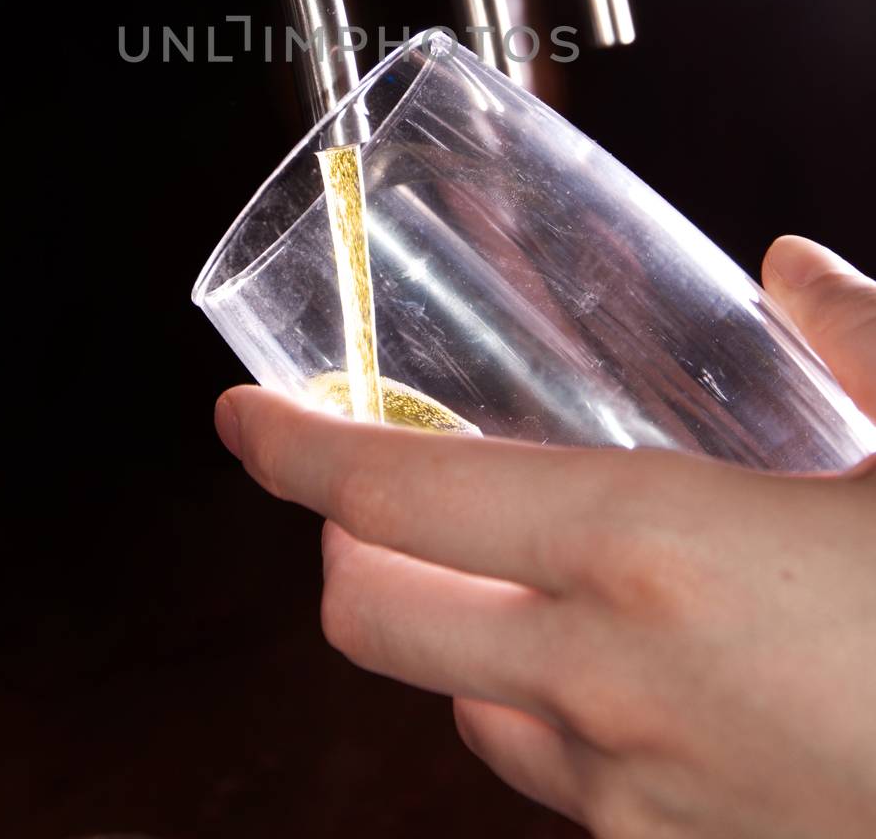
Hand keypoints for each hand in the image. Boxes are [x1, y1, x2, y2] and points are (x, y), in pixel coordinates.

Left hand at [213, 235, 875, 836]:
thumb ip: (860, 337)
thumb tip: (795, 269)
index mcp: (649, 549)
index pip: (394, 494)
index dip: (293, 449)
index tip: (242, 419)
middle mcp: (609, 681)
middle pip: (370, 620)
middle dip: (342, 548)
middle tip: (375, 491)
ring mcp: (635, 798)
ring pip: (458, 711)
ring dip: (449, 636)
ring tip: (504, 577)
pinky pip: (559, 789)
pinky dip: (547, 721)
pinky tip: (623, 678)